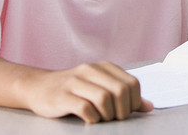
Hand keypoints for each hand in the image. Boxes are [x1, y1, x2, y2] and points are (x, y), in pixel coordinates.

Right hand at [22, 61, 152, 123]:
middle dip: (123, 110)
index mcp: (104, 67)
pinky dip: (92, 118)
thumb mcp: (100, 87)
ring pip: (104, 98)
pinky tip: (90, 120)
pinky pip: (85, 108)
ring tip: (103, 119)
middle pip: (120, 90)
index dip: (134, 101)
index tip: (126, 111)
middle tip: (115, 118)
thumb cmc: (74, 90)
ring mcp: (75, 82)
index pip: (132, 83)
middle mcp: (91, 71)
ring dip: (108, 115)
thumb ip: (124, 95)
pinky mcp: (62, 96)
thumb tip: (148, 107)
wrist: (38, 87)